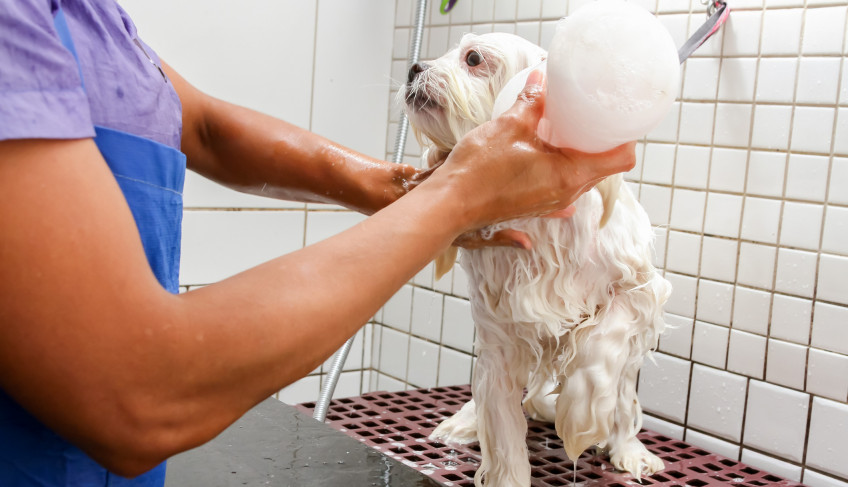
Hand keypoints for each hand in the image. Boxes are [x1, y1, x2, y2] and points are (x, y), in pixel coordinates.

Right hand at [421, 68, 635, 232]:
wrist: (449, 203)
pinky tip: (548, 155)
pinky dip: (560, 169)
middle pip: (601, 169)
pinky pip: (559, 187)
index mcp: (569, 175)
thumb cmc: (479, 170)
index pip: (619, 160)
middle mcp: (564, 194)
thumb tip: (541, 77)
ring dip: (579, 156)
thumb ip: (531, 100)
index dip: (625, 138)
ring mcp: (549, 204)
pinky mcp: (533, 206)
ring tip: (568, 131)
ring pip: (580, 178)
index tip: (618, 120)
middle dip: (601, 143)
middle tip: (593, 117)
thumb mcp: (510, 124)